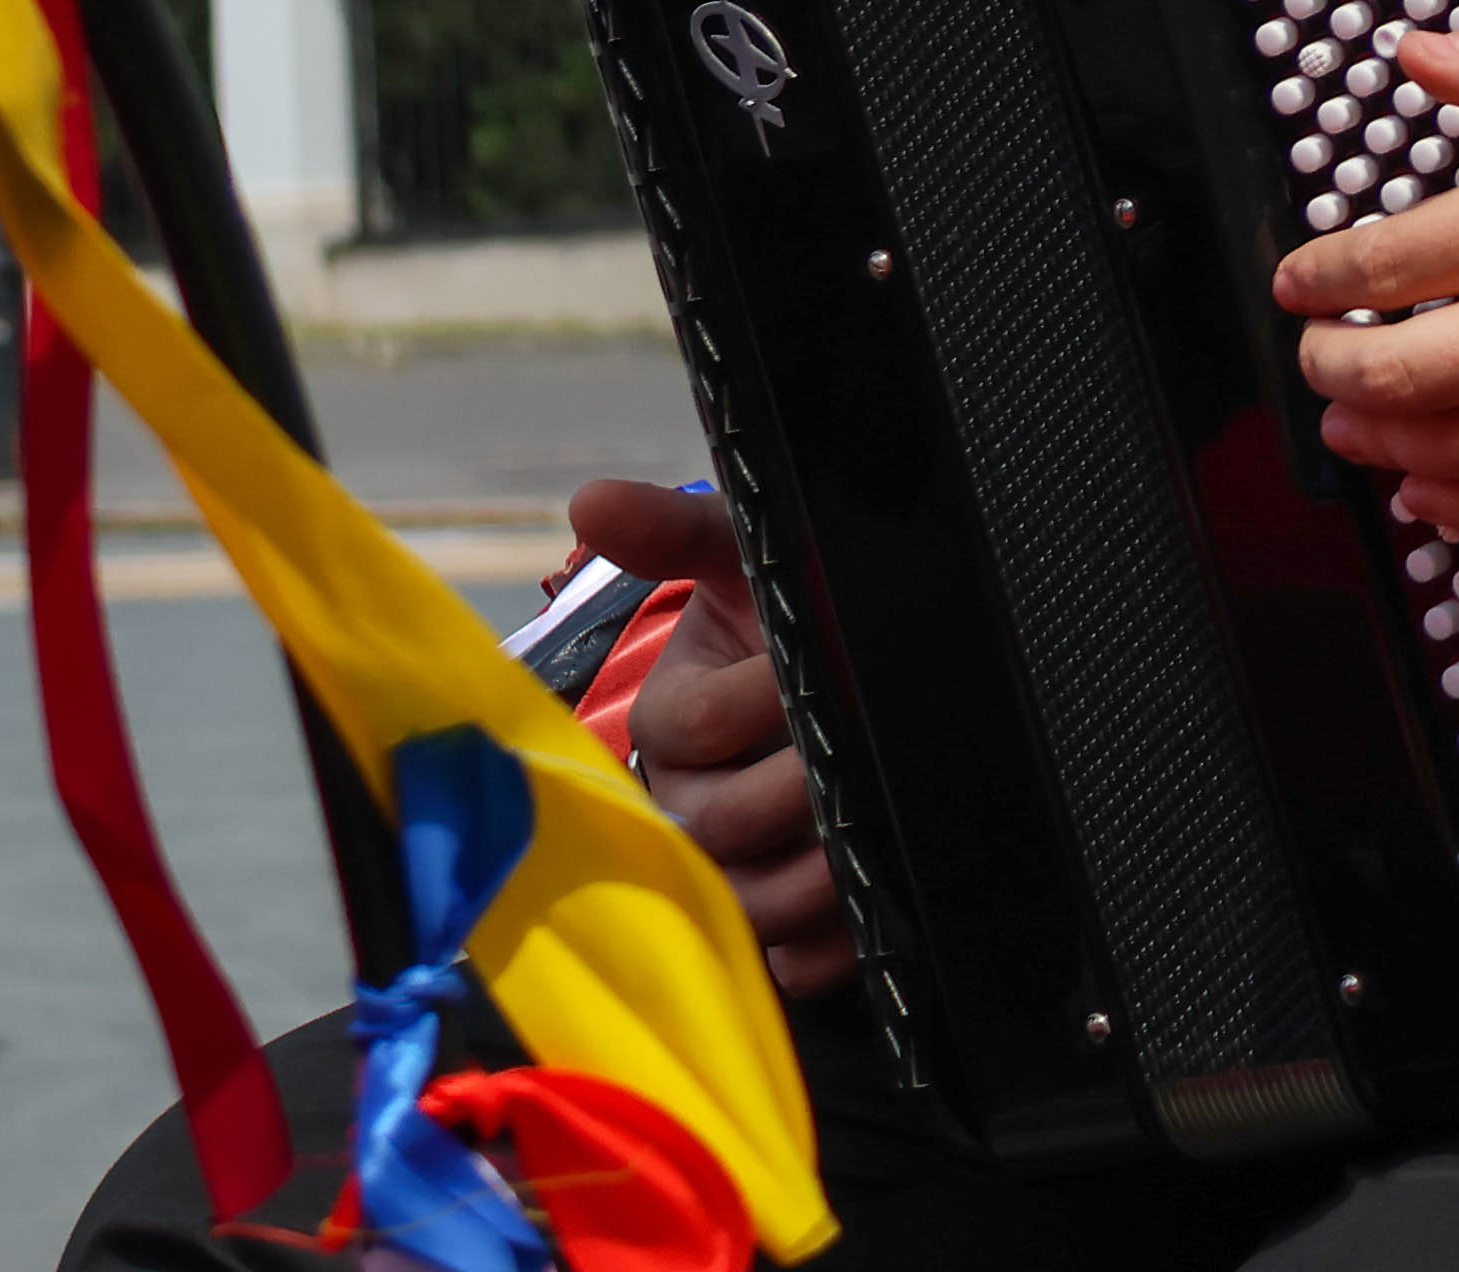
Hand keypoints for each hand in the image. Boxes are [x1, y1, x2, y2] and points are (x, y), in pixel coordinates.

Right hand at [564, 473, 850, 994]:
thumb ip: (677, 531)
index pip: (689, 726)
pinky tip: (867, 910)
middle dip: (789, 792)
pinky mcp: (785, 928)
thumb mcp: (746, 565)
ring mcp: (736, 870)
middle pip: (715, 824)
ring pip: (750, 902)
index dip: (752, 702)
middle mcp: (691, 802)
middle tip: (846, 766)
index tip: (802, 673)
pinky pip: (793, 960)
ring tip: (862, 838)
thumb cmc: (788, 623)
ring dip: (812, 874)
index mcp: (673, 721)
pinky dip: (833, 942)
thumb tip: (590, 498)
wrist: (851, 674)